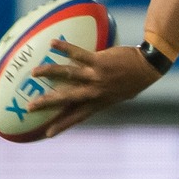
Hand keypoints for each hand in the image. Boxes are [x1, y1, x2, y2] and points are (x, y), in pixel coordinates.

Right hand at [29, 40, 159, 137]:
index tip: (47, 134)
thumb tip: (92, 95)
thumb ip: (104, 96)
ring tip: (34, 72)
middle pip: (67, 99)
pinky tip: (52, 43)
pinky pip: (78, 54)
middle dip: (47, 103)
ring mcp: (96, 77)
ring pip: (67, 75)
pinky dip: (64, 48)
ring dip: (49, 73)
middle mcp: (95, 92)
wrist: (148, 67)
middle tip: (29, 107)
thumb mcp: (120, 95)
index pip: (78, 117)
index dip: (63, 125)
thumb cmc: (135, 80)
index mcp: (100, 102)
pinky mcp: (99, 62)